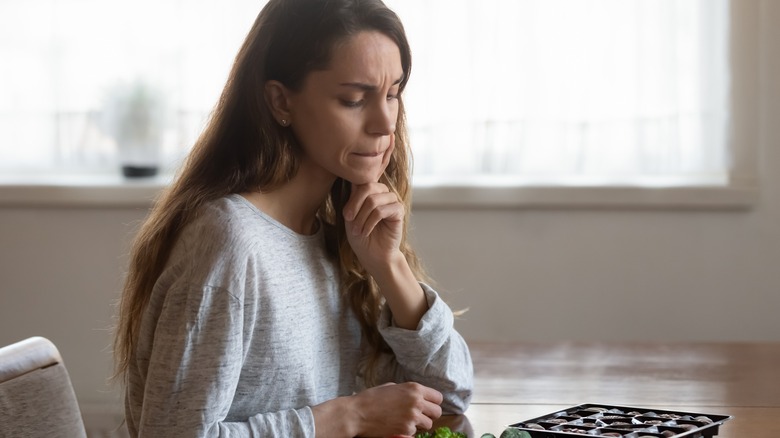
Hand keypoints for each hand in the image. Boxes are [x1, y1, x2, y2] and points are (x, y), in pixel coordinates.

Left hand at [343, 135, 402, 272]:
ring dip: (360, 218)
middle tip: (348, 219)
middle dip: (354, 204)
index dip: (383, 152)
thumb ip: (353, 194)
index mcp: (371, 189)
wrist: (371, 256)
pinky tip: (365, 231)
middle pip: (366, 186)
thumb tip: (350, 171)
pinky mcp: (398, 211)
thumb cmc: (359, 235)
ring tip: (357, 230)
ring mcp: (392, 200)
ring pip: (373, 199)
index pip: (371, 170)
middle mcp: (383, 191)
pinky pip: (381, 210)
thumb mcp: (350, 213)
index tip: (388, 136)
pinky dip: (369, 222)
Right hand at [353, 382, 443, 437]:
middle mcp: (416, 402)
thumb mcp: (392, 387)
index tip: (427, 406)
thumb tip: (417, 397)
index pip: (438, 398)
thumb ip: (407, 391)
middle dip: (429, 415)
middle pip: (437, 412)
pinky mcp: (406, 431)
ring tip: (407, 422)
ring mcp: (412, 417)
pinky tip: (397, 426)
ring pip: (428, 425)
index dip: (433, 402)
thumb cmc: (371, 398)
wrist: (357, 414)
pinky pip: (415, 433)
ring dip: (420, 425)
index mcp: (414, 388)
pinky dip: (408, 432)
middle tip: (419, 416)